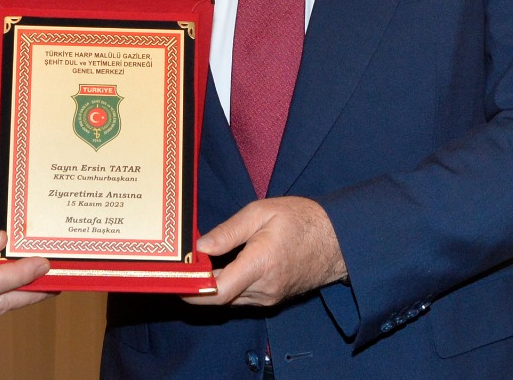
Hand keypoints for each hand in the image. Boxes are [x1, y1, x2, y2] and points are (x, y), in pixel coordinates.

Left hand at [183, 197, 346, 307]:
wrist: (337, 241)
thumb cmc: (301, 220)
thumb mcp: (262, 212)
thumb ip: (228, 231)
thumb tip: (199, 247)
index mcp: (260, 264)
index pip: (218, 291)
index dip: (192, 289)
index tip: (175, 277)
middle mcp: (263, 289)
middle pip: (218, 297)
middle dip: (197, 284)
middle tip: (181, 264)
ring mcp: (269, 297)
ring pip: (229, 299)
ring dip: (212, 284)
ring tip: (200, 261)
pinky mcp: (272, 298)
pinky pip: (241, 297)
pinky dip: (228, 285)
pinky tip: (222, 266)